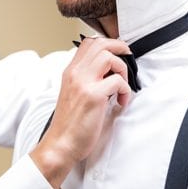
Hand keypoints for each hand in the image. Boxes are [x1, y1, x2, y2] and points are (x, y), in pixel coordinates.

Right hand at [29, 37, 131, 188]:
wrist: (60, 145)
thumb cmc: (69, 123)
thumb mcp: (73, 93)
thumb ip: (85, 78)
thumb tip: (108, 71)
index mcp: (71, 72)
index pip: (88, 43)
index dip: (108, 43)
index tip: (118, 54)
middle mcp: (75, 73)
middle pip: (101, 44)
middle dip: (120, 48)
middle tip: (127, 61)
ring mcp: (84, 83)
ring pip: (109, 57)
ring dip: (122, 69)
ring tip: (122, 86)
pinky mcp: (94, 96)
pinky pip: (118, 81)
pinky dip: (126, 91)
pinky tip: (121, 102)